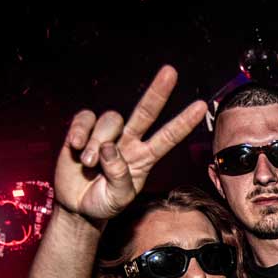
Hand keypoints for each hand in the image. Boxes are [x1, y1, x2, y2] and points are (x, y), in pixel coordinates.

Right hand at [56, 65, 207, 221]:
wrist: (77, 206)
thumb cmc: (104, 202)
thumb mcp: (117, 199)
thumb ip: (119, 178)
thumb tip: (111, 149)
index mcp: (145, 158)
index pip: (168, 137)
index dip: (183, 122)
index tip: (201, 106)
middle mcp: (129, 142)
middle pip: (146, 112)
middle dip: (158, 92)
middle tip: (171, 71)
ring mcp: (108, 134)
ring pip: (111, 120)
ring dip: (98, 142)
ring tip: (89, 163)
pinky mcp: (84, 130)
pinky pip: (86, 118)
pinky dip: (81, 131)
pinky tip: (75, 146)